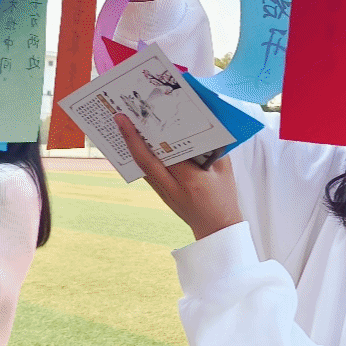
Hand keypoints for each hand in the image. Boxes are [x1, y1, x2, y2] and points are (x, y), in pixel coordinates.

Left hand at [114, 113, 241, 239]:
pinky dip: (138, 157)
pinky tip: (132, 145)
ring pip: (142, 167)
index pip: (169, 154)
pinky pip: (146, 173)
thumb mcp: (224, 171)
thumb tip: (199, 125)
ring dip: (130, 147)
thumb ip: (214, 148)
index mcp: (191, 180)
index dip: (155, 135)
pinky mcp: (161, 193)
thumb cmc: (224, 198)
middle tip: (121, 117)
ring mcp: (164, 192)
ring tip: (122, 126)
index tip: (145, 118)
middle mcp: (173, 187)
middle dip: (131, 139)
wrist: (216, 228)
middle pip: (146, 161)